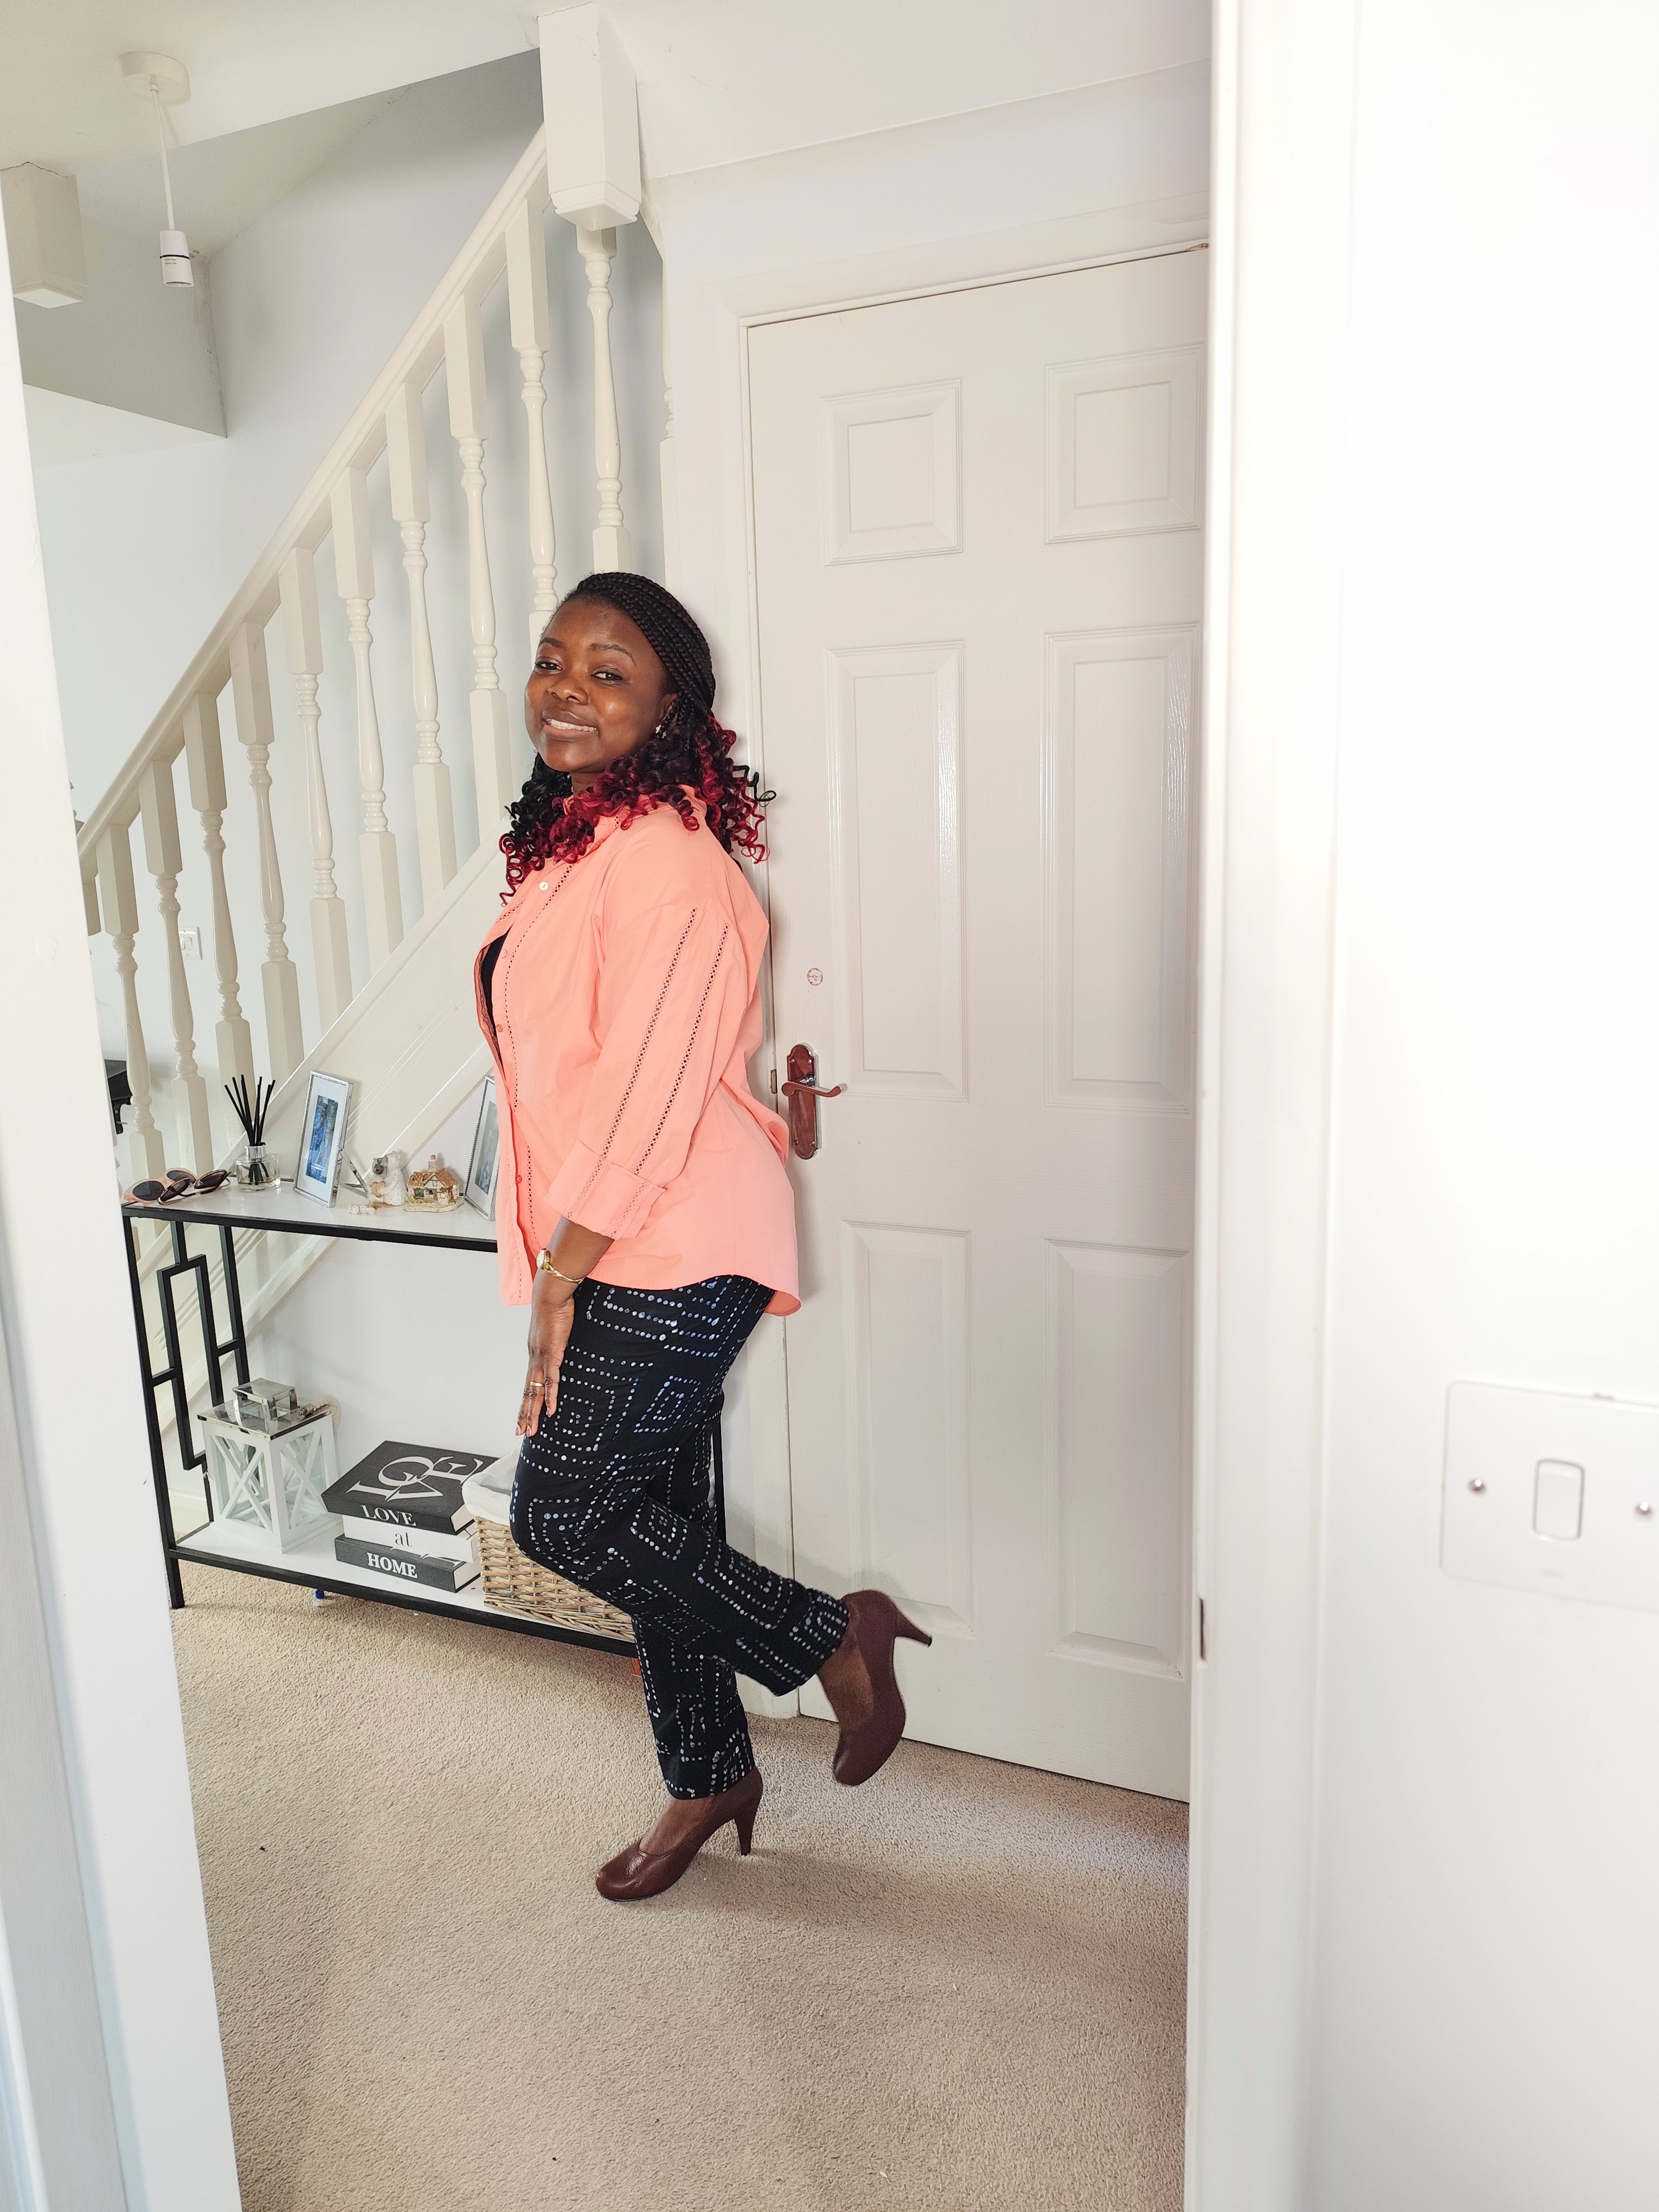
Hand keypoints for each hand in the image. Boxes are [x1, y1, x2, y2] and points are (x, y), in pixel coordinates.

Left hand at [518, 1276, 576, 1435]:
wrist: (551, 1294)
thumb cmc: (554, 1308)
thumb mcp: (555, 1330)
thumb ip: (556, 1340)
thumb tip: (560, 1342)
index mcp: (535, 1355)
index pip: (528, 1384)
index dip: (525, 1402)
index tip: (522, 1417)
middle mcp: (534, 1359)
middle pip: (527, 1392)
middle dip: (524, 1414)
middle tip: (520, 1432)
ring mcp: (542, 1358)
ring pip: (535, 1391)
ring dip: (532, 1412)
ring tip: (530, 1430)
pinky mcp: (552, 1354)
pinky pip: (551, 1380)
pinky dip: (550, 1396)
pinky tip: (550, 1410)